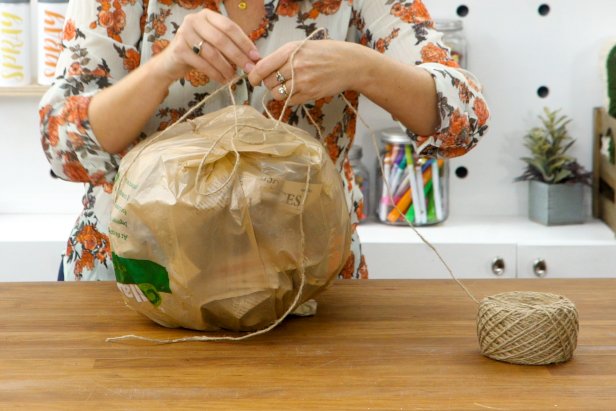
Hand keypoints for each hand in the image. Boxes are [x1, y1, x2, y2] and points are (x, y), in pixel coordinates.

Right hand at [154, 9, 259, 83]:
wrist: (171, 63)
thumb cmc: (198, 52)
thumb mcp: (214, 43)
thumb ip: (231, 45)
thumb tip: (254, 58)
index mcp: (207, 15)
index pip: (229, 27)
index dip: (244, 42)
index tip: (255, 56)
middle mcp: (194, 20)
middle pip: (221, 39)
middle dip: (238, 56)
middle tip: (249, 69)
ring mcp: (184, 33)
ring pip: (212, 53)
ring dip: (226, 67)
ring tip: (233, 77)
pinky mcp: (179, 49)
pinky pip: (202, 63)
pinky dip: (215, 73)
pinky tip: (222, 80)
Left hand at [248, 40, 363, 104]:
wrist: (349, 64)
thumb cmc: (325, 53)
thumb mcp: (302, 46)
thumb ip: (281, 56)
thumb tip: (259, 68)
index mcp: (290, 50)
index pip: (262, 68)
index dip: (253, 76)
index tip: (253, 79)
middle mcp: (295, 66)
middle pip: (268, 82)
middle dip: (268, 83)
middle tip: (275, 81)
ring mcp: (303, 81)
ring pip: (277, 94)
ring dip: (277, 92)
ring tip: (286, 86)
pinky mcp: (310, 94)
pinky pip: (289, 101)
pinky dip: (288, 98)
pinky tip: (296, 91)